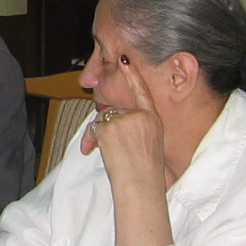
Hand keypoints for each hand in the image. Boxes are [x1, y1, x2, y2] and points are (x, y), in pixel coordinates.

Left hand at [82, 59, 170, 191]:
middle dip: (106, 126)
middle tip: (108, 147)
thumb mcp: (150, 145)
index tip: (124, 59)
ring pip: (103, 119)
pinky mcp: (111, 126)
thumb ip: (136, 128)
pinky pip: (94, 128)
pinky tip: (99, 152)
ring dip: (99, 135)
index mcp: (153, 120)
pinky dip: (91, 139)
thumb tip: (111, 121)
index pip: (143, 92)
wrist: (141, 186)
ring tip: (110, 154)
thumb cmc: (145, 173)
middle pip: (115, 111)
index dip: (132, 74)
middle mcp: (141, 116)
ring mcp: (126, 120)